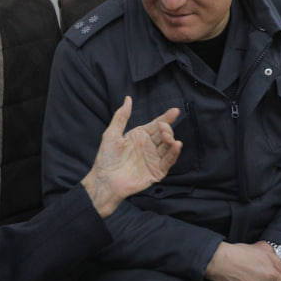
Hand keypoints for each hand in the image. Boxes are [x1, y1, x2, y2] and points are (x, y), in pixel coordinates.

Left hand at [81, 97, 181, 217]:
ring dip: (171, 140)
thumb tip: (128, 99)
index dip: (166, 117)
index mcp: (140, 136)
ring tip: (168, 137)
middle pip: (164, 134)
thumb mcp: (112, 134)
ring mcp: (154, 159)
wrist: (105, 181)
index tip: (175, 111)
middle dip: (167, 129)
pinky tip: (176, 145)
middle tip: (163, 127)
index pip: (156, 124)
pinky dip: (174, 153)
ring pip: (169, 147)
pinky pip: (168, 161)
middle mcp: (149, 147)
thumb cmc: (106, 159)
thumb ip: (121, 116)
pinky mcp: (157, 172)